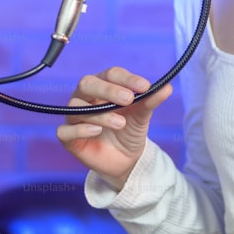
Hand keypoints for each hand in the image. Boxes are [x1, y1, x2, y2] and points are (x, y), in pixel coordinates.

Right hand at [56, 66, 172, 190]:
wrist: (125, 159)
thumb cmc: (130, 130)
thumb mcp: (142, 116)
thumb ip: (151, 100)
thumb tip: (167, 87)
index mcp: (103, 85)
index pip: (111, 74)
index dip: (127, 79)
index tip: (145, 86)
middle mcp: (85, 97)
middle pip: (87, 83)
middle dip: (108, 90)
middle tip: (128, 99)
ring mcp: (74, 116)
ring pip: (77, 106)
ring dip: (100, 114)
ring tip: (121, 123)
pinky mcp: (68, 138)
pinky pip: (65, 130)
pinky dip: (80, 129)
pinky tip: (97, 131)